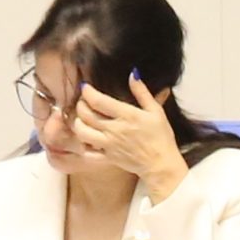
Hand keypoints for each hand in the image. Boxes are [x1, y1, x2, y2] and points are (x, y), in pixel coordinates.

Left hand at [74, 73, 190, 200]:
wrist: (161, 165)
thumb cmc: (161, 137)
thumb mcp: (156, 111)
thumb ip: (142, 92)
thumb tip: (133, 74)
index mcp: (126, 116)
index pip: (98, 101)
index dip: (87, 92)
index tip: (86, 87)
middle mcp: (114, 130)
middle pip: (85, 114)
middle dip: (80, 104)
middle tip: (83, 101)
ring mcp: (109, 145)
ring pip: (82, 132)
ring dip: (78, 123)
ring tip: (83, 119)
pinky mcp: (107, 158)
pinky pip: (87, 152)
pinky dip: (84, 144)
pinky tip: (89, 138)